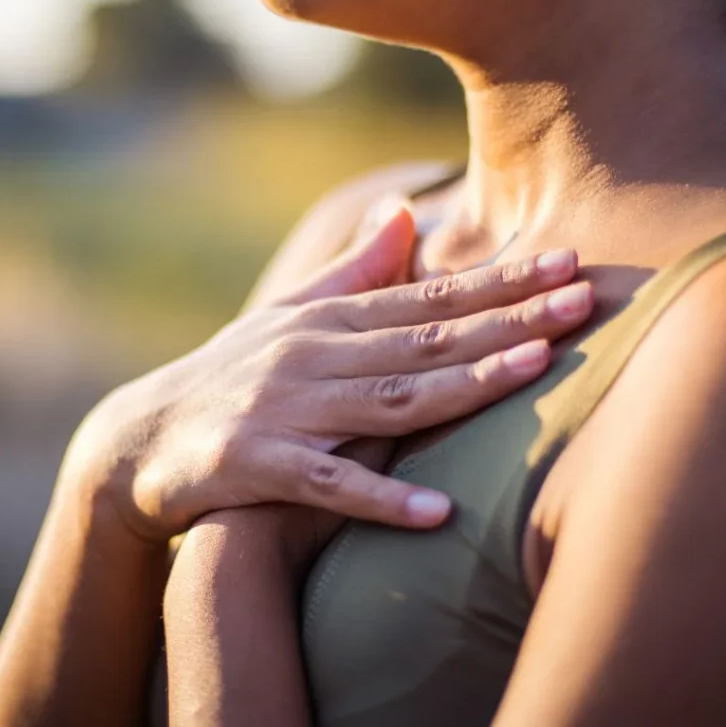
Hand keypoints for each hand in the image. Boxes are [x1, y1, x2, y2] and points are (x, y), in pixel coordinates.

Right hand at [60, 203, 593, 544]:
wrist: (141, 438)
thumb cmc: (230, 375)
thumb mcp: (288, 317)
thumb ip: (351, 271)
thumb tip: (403, 213)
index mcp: (328, 321)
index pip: (428, 298)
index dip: (500, 283)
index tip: (568, 263)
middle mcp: (312, 355)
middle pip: (423, 339)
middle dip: (508, 319)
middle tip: (584, 299)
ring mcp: (284, 409)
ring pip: (388, 398)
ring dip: (462, 385)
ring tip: (534, 371)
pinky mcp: (254, 465)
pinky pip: (326, 484)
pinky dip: (380, 498)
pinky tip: (438, 513)